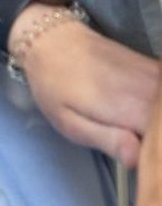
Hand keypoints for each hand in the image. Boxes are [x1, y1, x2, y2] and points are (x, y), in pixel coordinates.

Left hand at [19, 11, 157, 166]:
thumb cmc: (56, 86)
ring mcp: (158, 77)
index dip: (156, 156)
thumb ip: (107, 140)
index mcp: (133, 109)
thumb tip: (137, 159)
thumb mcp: (70, 122)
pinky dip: (161, 110)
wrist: (54, 39)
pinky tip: (146, 116)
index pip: (161, 142)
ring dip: (158, 126)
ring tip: (133, 128)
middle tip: (133, 142)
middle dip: (158, 140)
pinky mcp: (157, 69)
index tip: (147, 166)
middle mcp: (153, 92)